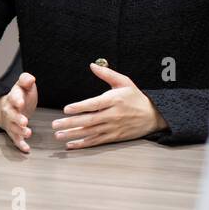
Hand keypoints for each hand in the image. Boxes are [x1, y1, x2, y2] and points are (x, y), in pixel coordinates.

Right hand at [0, 72, 37, 153]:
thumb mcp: (23, 85)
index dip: (16, 100)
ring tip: (28, 133)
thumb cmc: (20, 96)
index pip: (13, 97)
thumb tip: (31, 78)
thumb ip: (26, 80)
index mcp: (13, 97)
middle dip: (17, 118)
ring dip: (20, 131)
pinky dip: (20, 144)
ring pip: (13, 128)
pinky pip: (15, 139)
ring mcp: (10, 122)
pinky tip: (26, 149)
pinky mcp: (13, 132)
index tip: (21, 102)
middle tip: (24, 121)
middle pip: (11, 114)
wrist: (6, 108)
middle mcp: (9, 110)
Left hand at [51, 62, 167, 148]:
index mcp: (114, 100)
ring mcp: (113, 128)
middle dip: (70, 123)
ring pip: (90, 132)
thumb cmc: (135, 97)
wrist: (153, 116)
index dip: (80, 107)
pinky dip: (83, 144)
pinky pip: (96, 141)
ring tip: (59, 135)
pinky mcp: (114, 137)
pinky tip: (71, 144)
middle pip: (89, 120)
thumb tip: (92, 65)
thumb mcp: (124, 82)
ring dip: (73, 134)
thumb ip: (107, 74)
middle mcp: (113, 115)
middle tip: (55, 125)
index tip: (66, 109)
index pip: (94, 104)